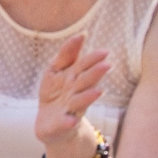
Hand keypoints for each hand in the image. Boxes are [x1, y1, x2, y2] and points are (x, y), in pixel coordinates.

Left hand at [34, 34, 112, 157]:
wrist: (50, 123)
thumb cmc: (56, 92)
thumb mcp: (57, 70)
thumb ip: (67, 54)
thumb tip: (82, 34)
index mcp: (75, 78)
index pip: (85, 66)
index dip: (93, 59)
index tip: (104, 52)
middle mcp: (76, 92)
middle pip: (86, 82)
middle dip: (95, 74)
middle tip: (106, 65)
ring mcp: (70, 108)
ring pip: (80, 102)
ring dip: (88, 97)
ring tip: (98, 91)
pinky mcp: (62, 123)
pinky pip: (65, 123)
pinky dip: (68, 121)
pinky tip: (71, 120)